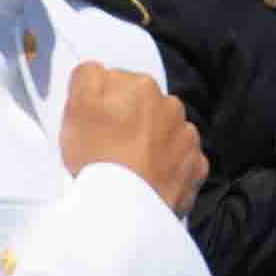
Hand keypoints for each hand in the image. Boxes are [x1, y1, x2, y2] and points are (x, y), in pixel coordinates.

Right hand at [56, 63, 208, 214]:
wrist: (125, 204)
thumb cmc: (97, 153)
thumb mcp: (78, 106)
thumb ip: (87, 76)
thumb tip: (98, 70)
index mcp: (142, 86)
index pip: (118, 84)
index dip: (103, 103)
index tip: (95, 123)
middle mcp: (172, 106)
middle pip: (145, 107)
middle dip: (131, 120)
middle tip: (110, 146)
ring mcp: (188, 137)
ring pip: (165, 133)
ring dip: (152, 143)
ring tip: (130, 165)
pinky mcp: (197, 166)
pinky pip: (182, 160)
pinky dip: (169, 167)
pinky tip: (150, 178)